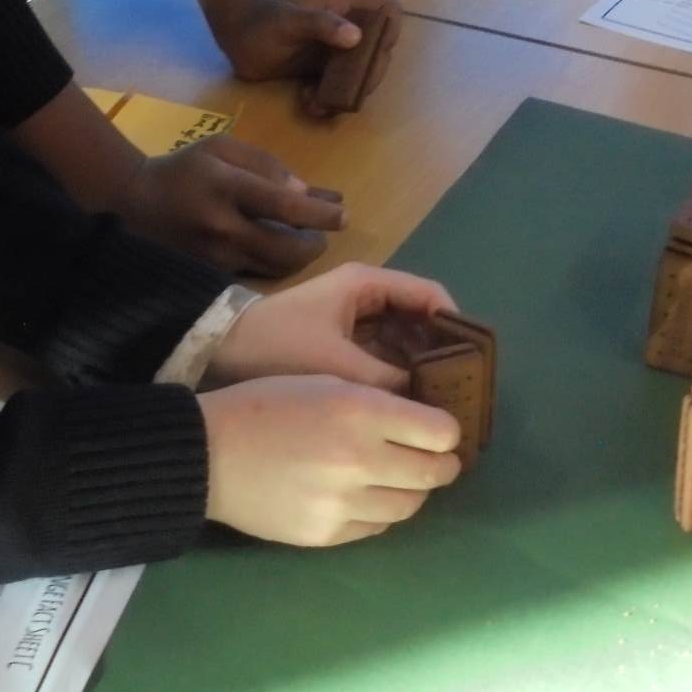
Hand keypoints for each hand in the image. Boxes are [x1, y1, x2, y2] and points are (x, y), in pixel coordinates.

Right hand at [116, 137, 345, 276]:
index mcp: (226, 188)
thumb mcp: (223, 148)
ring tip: (306, 241)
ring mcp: (215, 258)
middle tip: (323, 234)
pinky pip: (257, 274)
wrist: (134, 202)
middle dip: (315, 245)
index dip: (320, 214)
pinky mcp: (211, 276)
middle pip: (286, 249)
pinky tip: (281, 250)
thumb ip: (266, 166)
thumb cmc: (185, 168)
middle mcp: (222, 228)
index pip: (285, 206)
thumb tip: (305, 194)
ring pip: (275, 268)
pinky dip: (276, 264)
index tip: (344, 214)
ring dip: (299, 258)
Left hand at [191, 0, 401, 114]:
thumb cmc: (262, 20)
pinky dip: (329, 101)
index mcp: (346, 7)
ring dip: (347, 95)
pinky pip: (339, 89)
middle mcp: (348, 29)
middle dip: (366, 77)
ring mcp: (336, 52)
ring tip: (319, 103)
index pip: (388, 11)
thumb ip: (321, 24)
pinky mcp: (323, 71)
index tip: (374, 51)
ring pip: (361, 75)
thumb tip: (356, 37)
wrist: (236, 36)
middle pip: (379, 52)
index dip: (390, 30)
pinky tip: (308, 102)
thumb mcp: (289, 20)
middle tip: (346, 91)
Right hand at [200, 375, 461, 545]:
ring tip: (401, 477)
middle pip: (435, 472)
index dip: (447, 429)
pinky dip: (381, 510)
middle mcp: (360, 460)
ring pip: (411, 505)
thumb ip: (379, 403)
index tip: (440, 429)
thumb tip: (425, 425)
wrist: (208, 454)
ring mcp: (344, 504)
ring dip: (414, 490)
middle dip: (442, 463)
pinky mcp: (327, 535)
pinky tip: (367, 495)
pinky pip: (377, 527)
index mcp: (361, 412)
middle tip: (435, 457)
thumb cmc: (267, 404)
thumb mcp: (326, 381)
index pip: (441, 431)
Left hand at [211, 261, 456, 386]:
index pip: (431, 295)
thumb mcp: (336, 366)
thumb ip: (388, 383)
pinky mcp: (343, 343)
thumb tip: (432, 406)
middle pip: (421, 318)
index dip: (456, 326)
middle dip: (442, 352)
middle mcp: (366, 296)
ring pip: (404, 340)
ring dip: (422, 367)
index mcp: (367, 285)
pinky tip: (411, 406)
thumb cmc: (278, 346)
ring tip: (442, 403)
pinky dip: (399, 376)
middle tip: (461, 391)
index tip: (472, 363)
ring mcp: (354, 320)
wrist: (219, 355)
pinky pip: (385, 356)